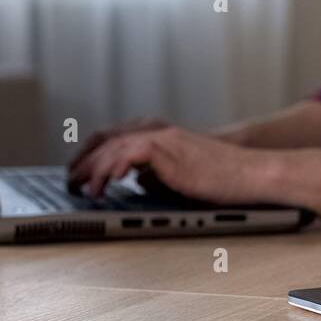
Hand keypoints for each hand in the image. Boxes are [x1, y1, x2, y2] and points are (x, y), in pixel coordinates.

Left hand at [67, 124, 269, 203]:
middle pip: (106, 139)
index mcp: (158, 135)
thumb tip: (136, 182)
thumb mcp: (180, 174)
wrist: (249, 172)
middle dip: (83, 161)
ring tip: (84, 188)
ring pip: (115, 146)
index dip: (89, 153)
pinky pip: (134, 153)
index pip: (112, 137)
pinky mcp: (171, 151)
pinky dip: (116, 166)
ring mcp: (164, 140)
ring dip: (94, 168)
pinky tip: (110, 182)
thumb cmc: (221, 177)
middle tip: (70, 182)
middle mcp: (157, 132)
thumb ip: (156, 173)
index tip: (77, 171)